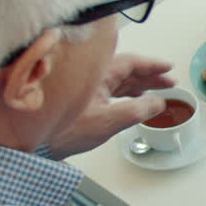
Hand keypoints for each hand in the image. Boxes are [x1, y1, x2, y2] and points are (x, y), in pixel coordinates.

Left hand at [47, 53, 175, 159]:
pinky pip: (111, 90)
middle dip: (150, 76)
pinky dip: (127, 94)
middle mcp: (92, 78)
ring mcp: (86, 88)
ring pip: (119, 81)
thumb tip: (156, 104)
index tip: (167, 68)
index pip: (130, 63)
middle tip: (169, 82)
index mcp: (97, 76)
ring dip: (140, 85)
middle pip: (127, 71)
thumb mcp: (106, 122)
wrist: (35, 143)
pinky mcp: (83, 100)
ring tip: (158, 91)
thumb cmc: (62, 130)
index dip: (151, 66)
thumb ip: (135, 111)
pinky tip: (135, 100)